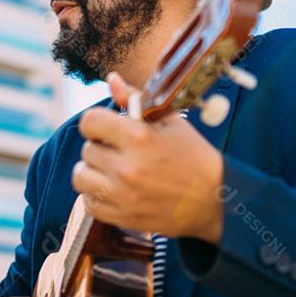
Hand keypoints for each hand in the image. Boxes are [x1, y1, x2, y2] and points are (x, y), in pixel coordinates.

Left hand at [72, 73, 224, 241]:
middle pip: (87, 149)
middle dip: (100, 147)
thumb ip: (134, 99)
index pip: (89, 122)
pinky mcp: (123, 217)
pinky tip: (114, 190)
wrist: (215, 199)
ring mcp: (123, 195)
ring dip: (93, 172)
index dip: (96, 123)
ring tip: (111, 170)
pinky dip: (97, 197)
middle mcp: (127, 167)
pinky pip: (90, 204)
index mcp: (138, 137)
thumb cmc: (192, 155)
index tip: (107, 129)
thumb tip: (111, 79)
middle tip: (119, 151)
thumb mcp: (169, 121)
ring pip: (80, 177)